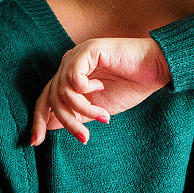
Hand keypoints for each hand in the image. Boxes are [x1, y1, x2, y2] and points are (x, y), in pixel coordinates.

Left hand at [30, 37, 170, 145]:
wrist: (156, 69)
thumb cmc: (131, 86)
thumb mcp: (99, 107)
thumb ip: (76, 114)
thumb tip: (49, 126)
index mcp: (71, 75)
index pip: (45, 98)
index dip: (39, 120)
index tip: (36, 142)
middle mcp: (70, 63)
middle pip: (52, 97)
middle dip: (68, 121)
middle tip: (85, 137)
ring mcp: (78, 55)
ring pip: (63, 91)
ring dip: (84, 109)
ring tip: (104, 116)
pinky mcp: (89, 50)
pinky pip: (74, 77)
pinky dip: (86, 90)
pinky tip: (102, 87)